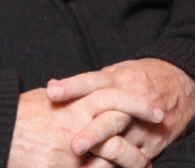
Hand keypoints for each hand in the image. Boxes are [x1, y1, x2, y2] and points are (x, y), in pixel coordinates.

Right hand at [7, 85, 161, 167]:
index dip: (136, 102)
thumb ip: (67, 100)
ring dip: (128, 164)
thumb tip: (79, 97)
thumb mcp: (46, 99)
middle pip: (118, 132)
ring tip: (139, 166)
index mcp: (72, 105)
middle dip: (139, 143)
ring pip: (109, 160)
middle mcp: (75, 128)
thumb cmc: (18, 114)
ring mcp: (70, 155)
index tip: (153, 109)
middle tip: (152, 149)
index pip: (113, 98)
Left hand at [46, 58, 194, 160]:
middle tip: (74, 144)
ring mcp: (141, 125)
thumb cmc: (139, 77)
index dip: (72, 87)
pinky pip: (134, 159)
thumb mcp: (117, 72)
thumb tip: (54, 88)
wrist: (179, 84)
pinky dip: (118, 166)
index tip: (51, 92)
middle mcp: (130, 102)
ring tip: (86, 165)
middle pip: (110, 117)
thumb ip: (91, 84)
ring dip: (105, 155)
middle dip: (92, 132)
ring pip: (123, 143)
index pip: (92, 82)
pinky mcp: (151, 143)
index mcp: (118, 79)